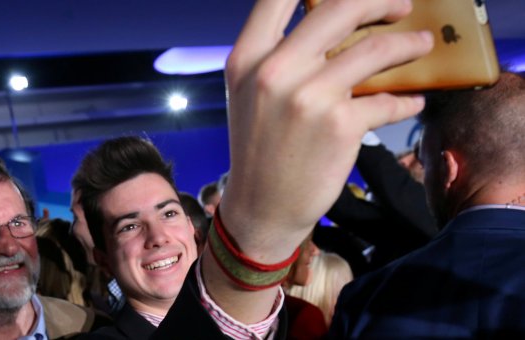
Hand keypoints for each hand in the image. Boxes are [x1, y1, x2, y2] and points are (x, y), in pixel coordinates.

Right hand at [220, 0, 432, 261]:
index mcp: (247, 58)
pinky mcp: (340, 125)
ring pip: (376, 50)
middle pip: (340, 7)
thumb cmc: (258, 150)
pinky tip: (410, 102)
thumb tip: (331, 29)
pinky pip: (388, 100)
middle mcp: (275, 70)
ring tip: (423, 46)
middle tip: (401, 7)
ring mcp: (309, 96)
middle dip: (381, 0)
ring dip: (409, 45)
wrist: (261, 208)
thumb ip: (277, 58)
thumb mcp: (249, 95)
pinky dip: (406, 100)